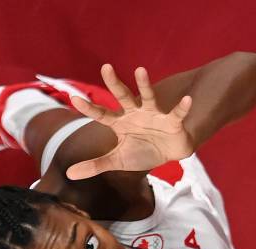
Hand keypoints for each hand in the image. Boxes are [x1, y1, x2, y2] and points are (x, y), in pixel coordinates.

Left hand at [66, 64, 193, 179]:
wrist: (167, 153)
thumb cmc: (141, 152)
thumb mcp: (116, 160)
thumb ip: (94, 165)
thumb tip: (68, 174)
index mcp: (120, 123)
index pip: (101, 114)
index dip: (89, 107)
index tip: (73, 98)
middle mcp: (135, 114)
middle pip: (123, 96)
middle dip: (114, 83)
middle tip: (105, 67)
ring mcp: (153, 115)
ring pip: (147, 97)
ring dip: (144, 85)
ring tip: (140, 70)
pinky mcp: (172, 122)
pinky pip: (177, 114)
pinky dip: (182, 108)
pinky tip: (187, 100)